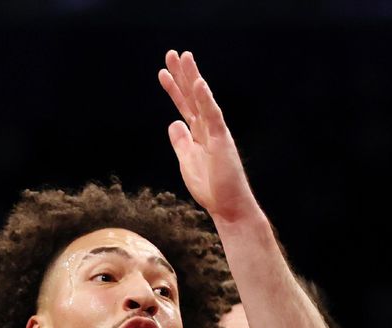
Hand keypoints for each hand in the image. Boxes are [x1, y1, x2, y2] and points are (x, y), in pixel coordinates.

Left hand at [158, 50, 255, 221]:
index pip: (185, 106)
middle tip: (172, 54)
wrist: (229, 208)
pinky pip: (213, 116)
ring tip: (185, 58)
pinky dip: (206, 100)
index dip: (174, 89)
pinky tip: (199, 84)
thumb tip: (173, 123)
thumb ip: (181, 142)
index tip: (162, 72)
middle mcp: (209, 129)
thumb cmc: (212, 188)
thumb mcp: (187, 162)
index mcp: (199, 134)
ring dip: (193, 78)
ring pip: (202, 101)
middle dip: (182, 75)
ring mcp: (216, 133)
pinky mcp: (222, 141)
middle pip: (192, 97)